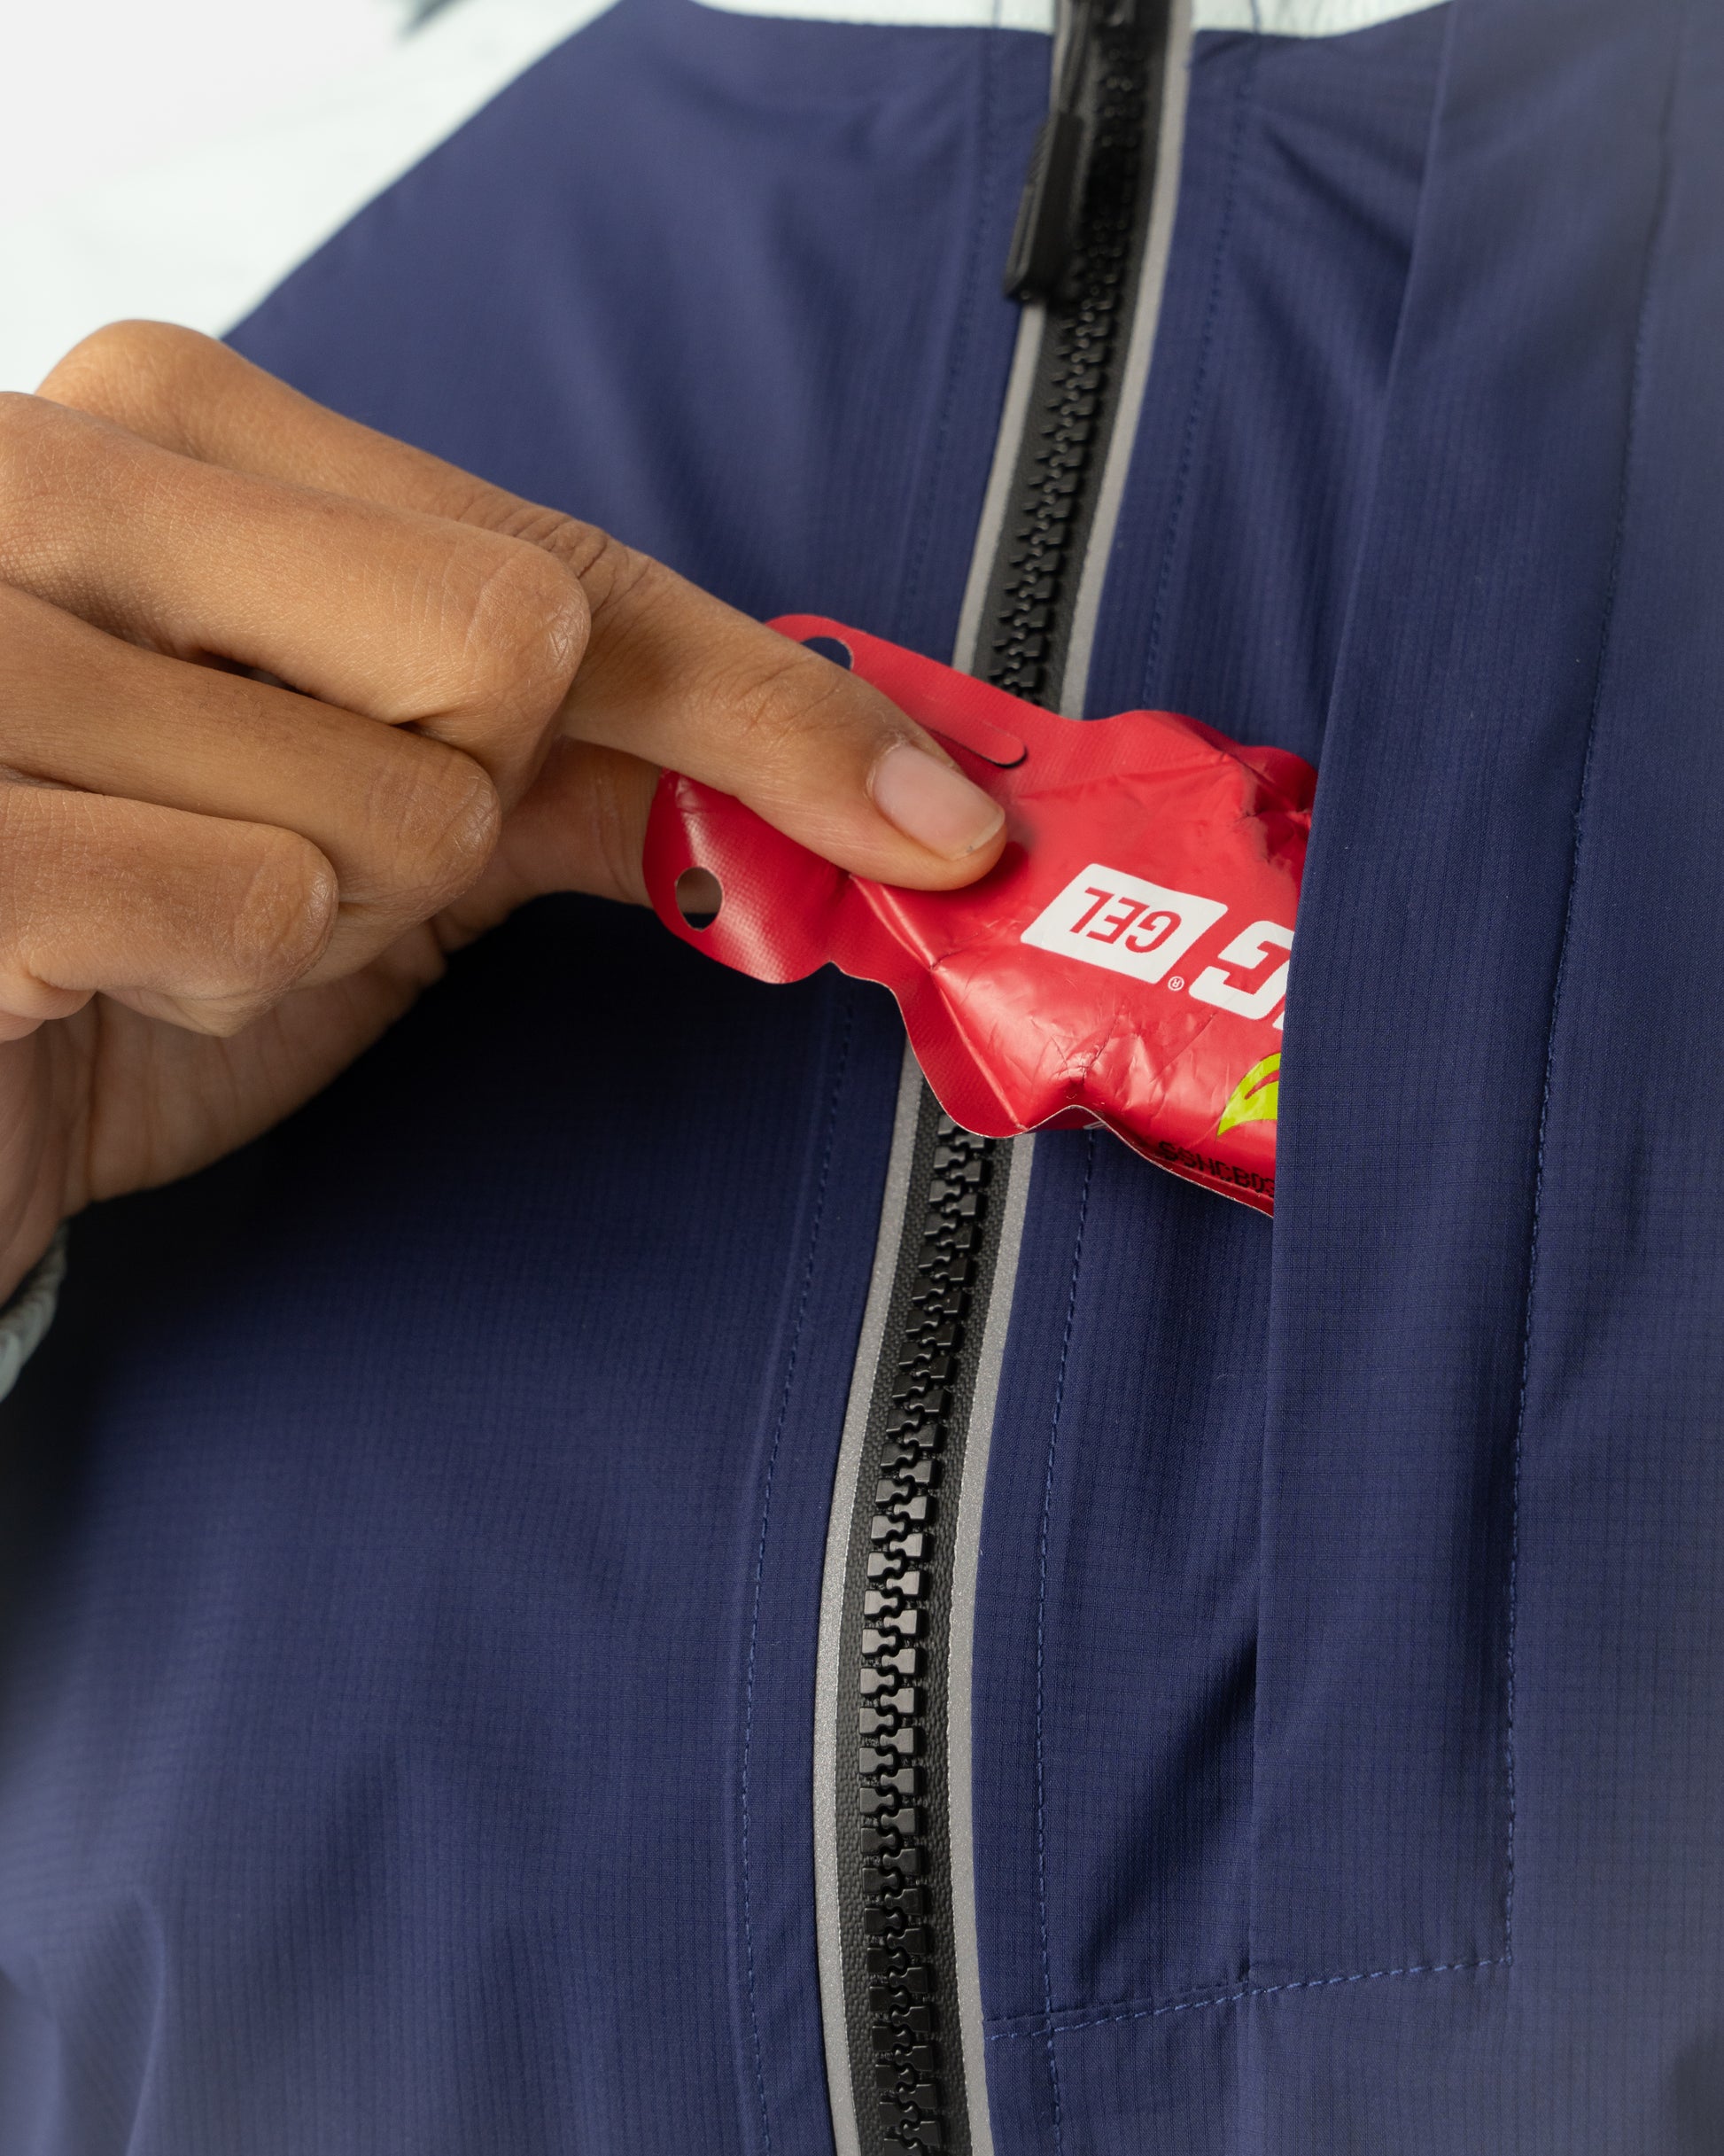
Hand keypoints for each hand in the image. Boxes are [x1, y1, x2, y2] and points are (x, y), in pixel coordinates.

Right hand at [0, 323, 1006, 1298]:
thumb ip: (584, 760)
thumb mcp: (376, 815)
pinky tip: (105, 964)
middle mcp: (52, 478)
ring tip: (178, 907)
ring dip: (324, 915)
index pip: (565, 564)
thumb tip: (855, 791)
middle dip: (456, 810)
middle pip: (507, 647)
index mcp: (169, 427)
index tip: (926, 816)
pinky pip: (249, 903)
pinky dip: (218, 977)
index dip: (757, 707)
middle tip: (305, 847)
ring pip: (390, 804)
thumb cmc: (139, 930)